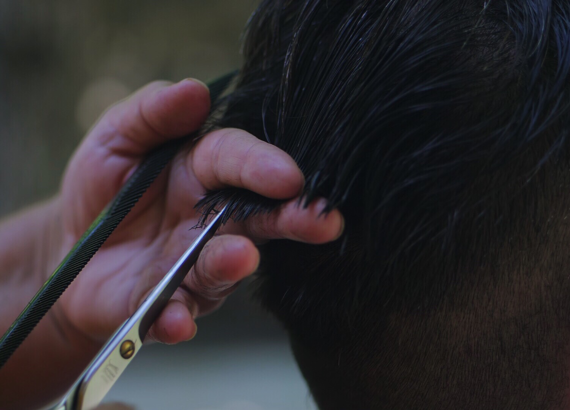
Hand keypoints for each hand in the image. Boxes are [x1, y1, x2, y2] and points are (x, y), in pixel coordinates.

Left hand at [52, 79, 343, 349]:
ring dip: (231, 264)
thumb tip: (194, 91)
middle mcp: (210, 220)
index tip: (289, 176)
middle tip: (322, 220)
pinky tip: (176, 319)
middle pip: (256, 218)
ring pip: (221, 267)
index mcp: (201, 171)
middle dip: (292, 218)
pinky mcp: (168, 304)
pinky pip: (176, 314)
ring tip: (239, 257)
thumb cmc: (103, 191)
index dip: (262, 166)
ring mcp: (193, 265)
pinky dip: (177, 318)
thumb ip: (151, 113)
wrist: (73, 251)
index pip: (237, 161)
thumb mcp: (115, 138)